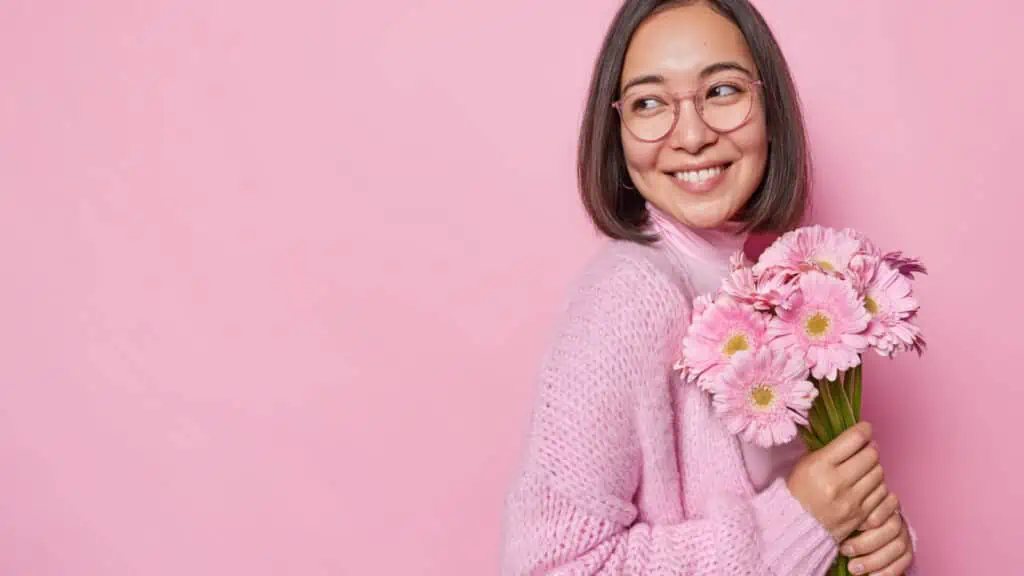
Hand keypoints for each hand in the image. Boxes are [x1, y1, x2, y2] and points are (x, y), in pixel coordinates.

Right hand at [786, 422, 885, 541]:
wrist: (798, 525)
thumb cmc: (800, 489)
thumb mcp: (806, 463)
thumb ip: (831, 450)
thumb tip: (857, 438)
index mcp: (820, 465)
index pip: (854, 439)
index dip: (864, 430)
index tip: (865, 429)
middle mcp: (837, 482)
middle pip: (871, 455)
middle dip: (871, 448)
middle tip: (866, 449)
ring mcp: (851, 500)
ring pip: (879, 473)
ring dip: (875, 467)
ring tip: (866, 467)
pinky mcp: (862, 515)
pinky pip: (882, 493)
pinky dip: (878, 485)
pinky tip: (869, 484)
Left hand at [841, 493, 913, 574]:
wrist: (863, 541)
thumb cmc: (848, 527)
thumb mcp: (846, 520)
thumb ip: (845, 519)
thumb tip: (832, 526)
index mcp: (882, 504)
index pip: (883, 505)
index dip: (869, 517)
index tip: (851, 527)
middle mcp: (896, 518)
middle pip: (891, 527)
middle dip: (865, 542)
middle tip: (844, 551)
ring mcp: (904, 535)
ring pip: (898, 546)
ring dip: (874, 559)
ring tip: (852, 568)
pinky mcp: (908, 551)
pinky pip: (904, 561)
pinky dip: (888, 571)